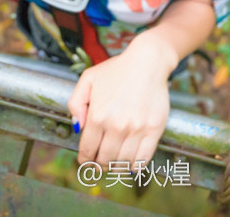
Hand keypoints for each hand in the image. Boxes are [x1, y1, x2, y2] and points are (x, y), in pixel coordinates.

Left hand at [67, 41, 171, 167]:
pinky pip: (143, 159)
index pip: (87, 150)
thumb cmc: (117, 69)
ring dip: (115, 167)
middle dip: (99, 165)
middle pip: (104, 160)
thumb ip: (75, 103)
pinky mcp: (154, 129)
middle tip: (99, 163)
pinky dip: (134, 166)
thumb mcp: (87, 79)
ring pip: (122, 163)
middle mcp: (116, 126)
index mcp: (97, 116)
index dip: (85, 159)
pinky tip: (130, 163)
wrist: (148, 62)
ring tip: (114, 163)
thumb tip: (76, 127)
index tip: (86, 160)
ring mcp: (136, 129)